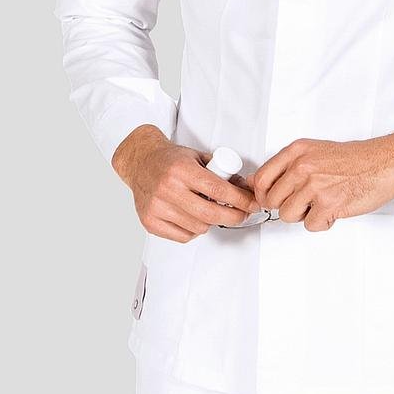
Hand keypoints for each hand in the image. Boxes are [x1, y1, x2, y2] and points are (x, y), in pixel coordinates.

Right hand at [114, 128, 261, 242]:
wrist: (141, 162)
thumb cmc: (170, 160)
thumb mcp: (198, 157)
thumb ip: (221, 171)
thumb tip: (245, 188)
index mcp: (181, 170)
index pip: (217, 190)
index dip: (240, 200)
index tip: (252, 204)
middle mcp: (168, 189)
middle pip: (210, 213)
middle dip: (233, 216)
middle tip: (242, 214)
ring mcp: (157, 207)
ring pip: (198, 227)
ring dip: (212, 222)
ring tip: (211, 210)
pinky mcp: (150, 222)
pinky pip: (183, 236)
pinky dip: (194, 229)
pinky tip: (194, 217)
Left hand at [244, 136, 393, 231]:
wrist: (384, 163)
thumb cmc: (354, 159)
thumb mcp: (315, 152)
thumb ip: (289, 166)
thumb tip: (261, 184)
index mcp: (297, 151)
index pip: (261, 178)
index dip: (263, 194)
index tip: (271, 200)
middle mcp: (302, 166)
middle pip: (271, 200)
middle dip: (286, 206)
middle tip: (305, 202)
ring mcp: (315, 185)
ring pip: (287, 215)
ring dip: (304, 215)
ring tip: (320, 204)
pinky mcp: (329, 204)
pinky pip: (311, 226)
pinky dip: (323, 223)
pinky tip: (334, 209)